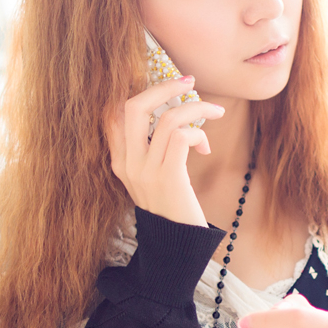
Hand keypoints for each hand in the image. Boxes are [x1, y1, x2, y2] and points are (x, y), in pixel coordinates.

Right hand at [103, 75, 224, 226]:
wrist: (175, 246)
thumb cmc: (172, 206)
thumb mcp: (155, 174)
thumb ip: (155, 147)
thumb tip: (176, 113)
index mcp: (119, 159)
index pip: (114, 112)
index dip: (139, 91)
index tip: (166, 86)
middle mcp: (127, 163)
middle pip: (133, 105)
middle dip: (163, 87)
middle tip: (187, 81)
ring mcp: (145, 171)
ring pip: (167, 118)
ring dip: (196, 108)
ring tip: (214, 111)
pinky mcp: (168, 178)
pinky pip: (181, 137)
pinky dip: (197, 133)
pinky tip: (204, 147)